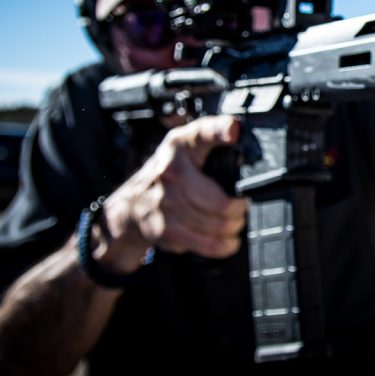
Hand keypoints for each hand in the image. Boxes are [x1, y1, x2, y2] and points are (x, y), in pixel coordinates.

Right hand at [97, 115, 248, 271]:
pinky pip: (201, 241)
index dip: (219, 129)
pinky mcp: (163, 228)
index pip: (202, 133)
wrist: (132, 204)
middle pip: (218, 200)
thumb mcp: (188, 146)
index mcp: (182, 145)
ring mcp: (164, 201)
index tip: (233, 130)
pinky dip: (220, 245)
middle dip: (238, 209)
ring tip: (236, 224)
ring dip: (232, 228)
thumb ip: (213, 136)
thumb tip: (238, 133)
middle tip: (242, 209)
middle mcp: (170, 170)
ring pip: (213, 223)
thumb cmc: (171, 173)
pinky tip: (228, 242)